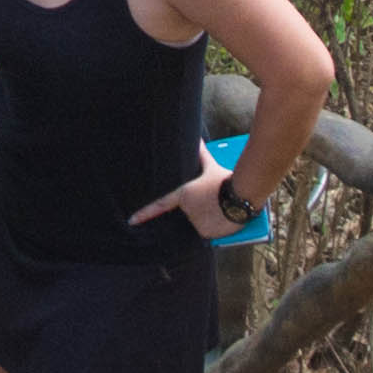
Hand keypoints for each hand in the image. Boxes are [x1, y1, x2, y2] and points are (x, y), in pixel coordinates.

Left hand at [130, 165, 251, 242]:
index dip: (144, 214)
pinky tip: (224, 218)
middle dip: (200, 209)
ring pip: (200, 224)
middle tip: (213, 201)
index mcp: (183, 196)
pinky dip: (216, 228)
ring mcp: (196, 224)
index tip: (131, 220)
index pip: (159, 206)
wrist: (241, 195)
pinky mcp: (207, 233)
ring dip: (209, 219)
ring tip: (221, 208)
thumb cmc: (225, 180)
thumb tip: (198, 138)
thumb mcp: (211, 166)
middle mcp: (186, 211)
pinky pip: (210, 233)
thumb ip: (201, 155)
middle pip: (190, 214)